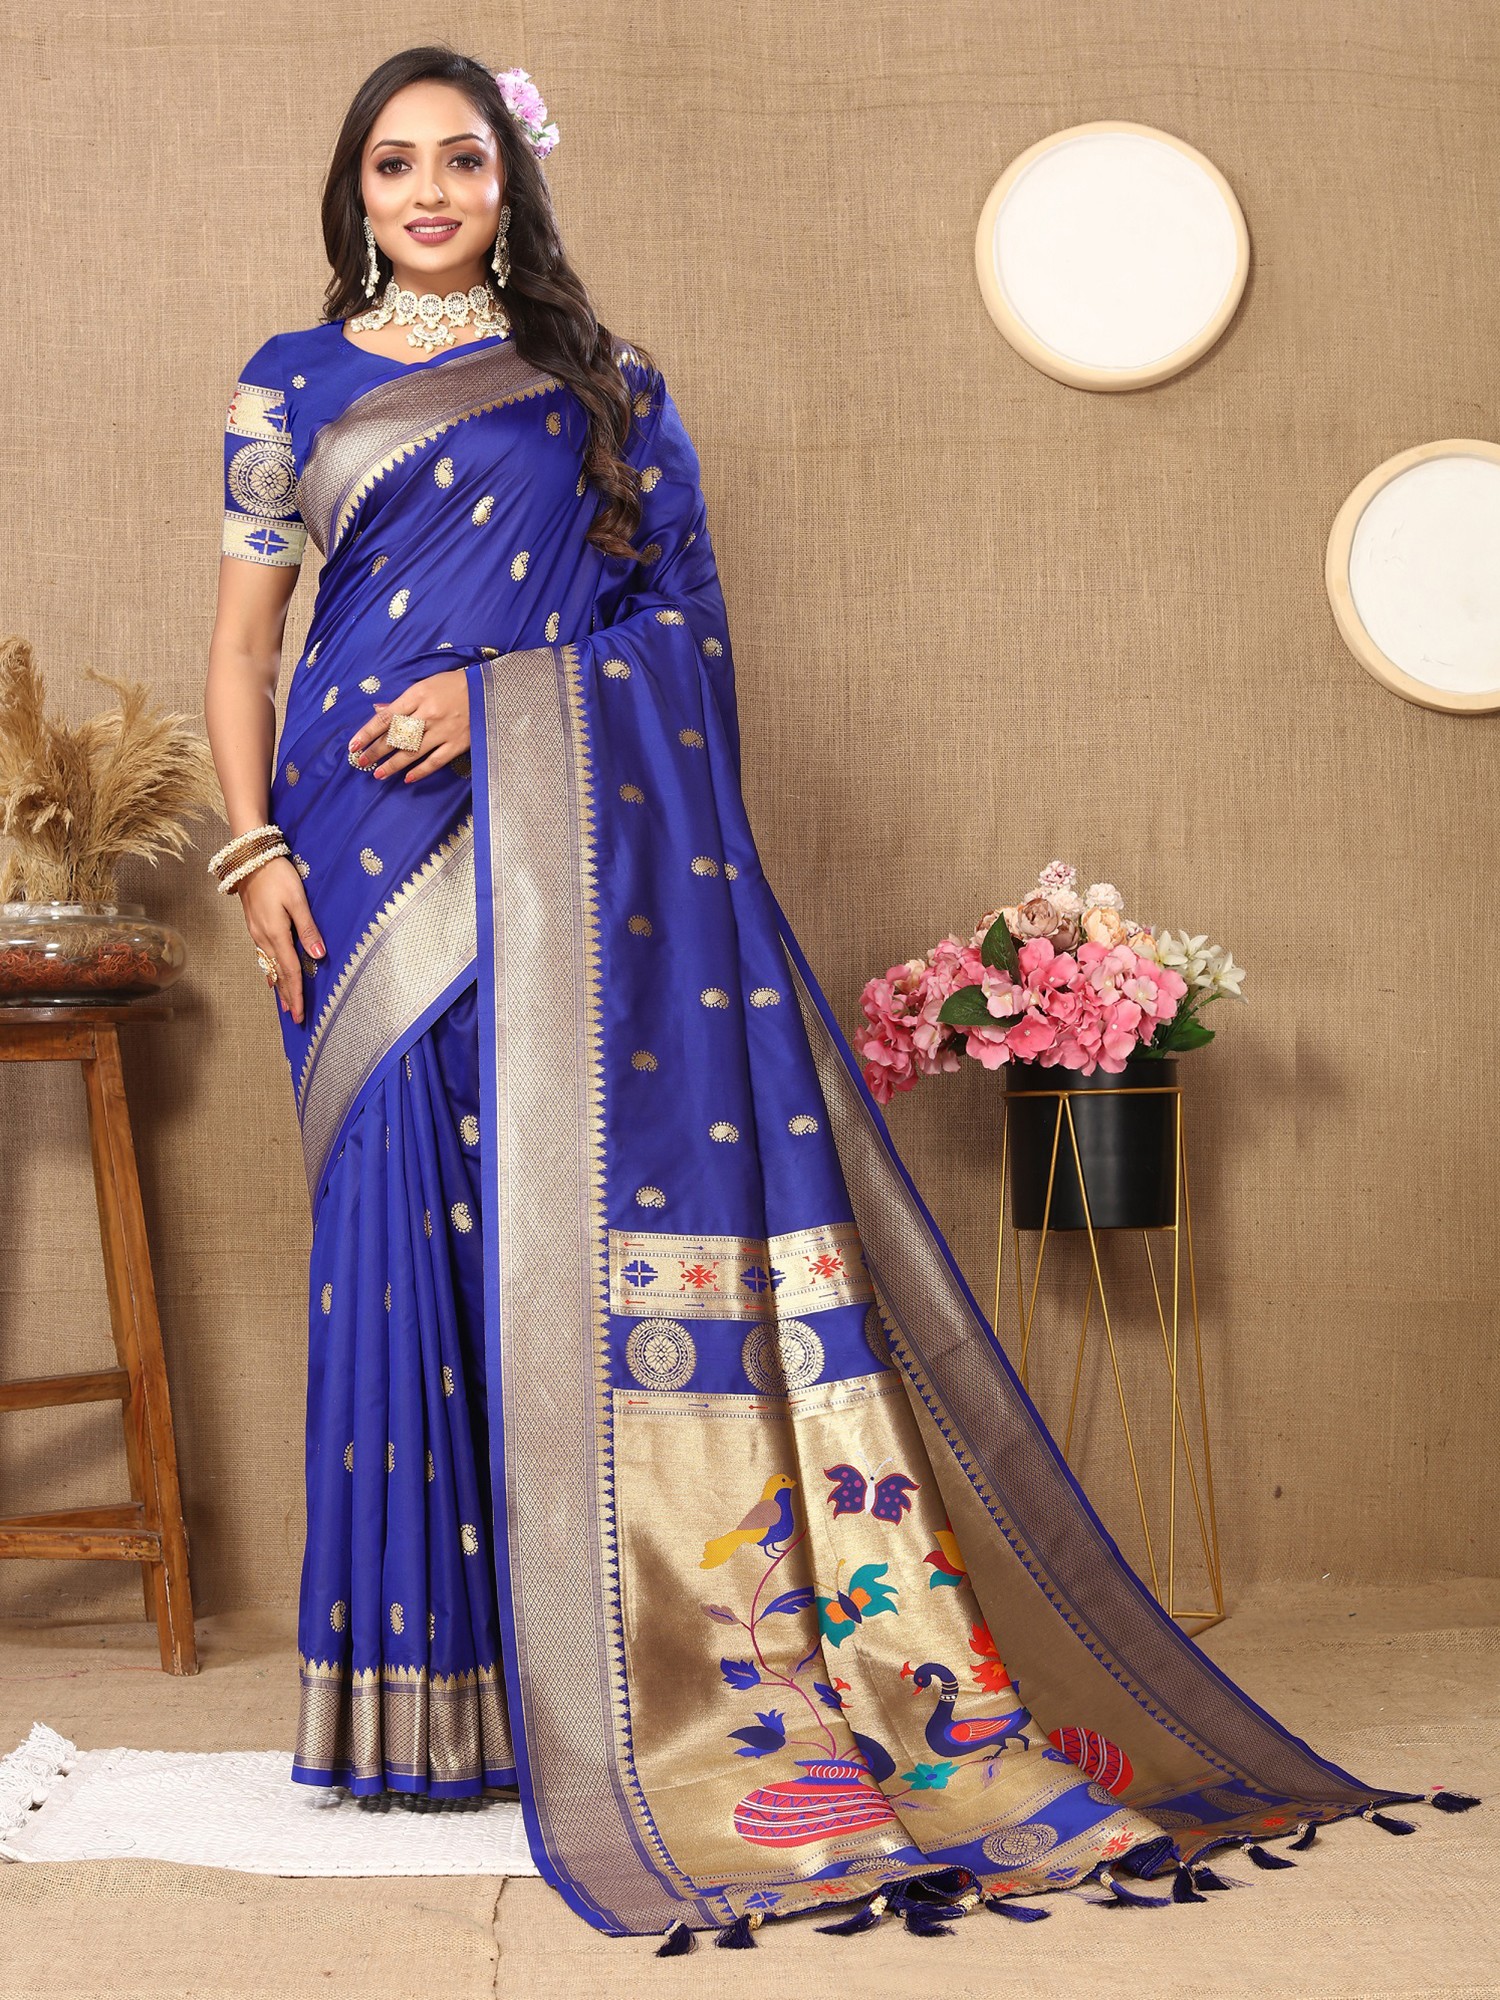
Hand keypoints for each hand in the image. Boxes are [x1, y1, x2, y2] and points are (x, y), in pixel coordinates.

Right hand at [236, 856, 325, 1025]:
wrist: (249, 857)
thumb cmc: (277, 875)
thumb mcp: (297, 900)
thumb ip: (308, 929)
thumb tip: (318, 955)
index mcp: (276, 934)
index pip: (290, 971)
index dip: (296, 994)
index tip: (300, 1014)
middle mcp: (263, 937)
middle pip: (278, 974)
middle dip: (287, 996)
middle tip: (295, 1017)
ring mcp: (256, 932)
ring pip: (270, 966)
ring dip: (278, 986)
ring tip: (285, 1003)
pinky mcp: (254, 925)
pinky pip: (263, 955)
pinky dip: (270, 971)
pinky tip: (271, 976)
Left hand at [347, 667, 469, 783]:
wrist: (490, 690)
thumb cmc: (454, 685)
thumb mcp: (425, 685)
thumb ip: (402, 701)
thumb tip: (377, 711)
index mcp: (417, 696)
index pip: (386, 717)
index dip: (367, 733)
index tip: (353, 745)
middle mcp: (428, 714)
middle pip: (396, 737)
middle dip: (376, 751)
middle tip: (360, 762)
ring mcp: (444, 730)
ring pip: (412, 751)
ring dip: (393, 764)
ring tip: (378, 774)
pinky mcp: (458, 743)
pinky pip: (436, 761)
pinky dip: (421, 770)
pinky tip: (408, 778)